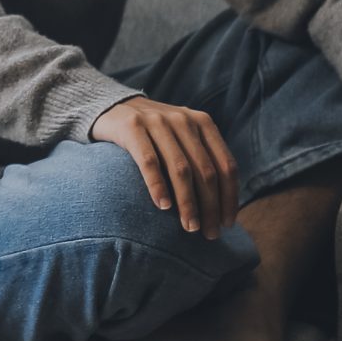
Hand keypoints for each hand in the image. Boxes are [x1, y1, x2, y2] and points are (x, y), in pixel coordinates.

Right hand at [93, 95, 239, 235]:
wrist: (112, 107)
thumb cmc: (154, 134)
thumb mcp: (183, 137)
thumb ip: (202, 158)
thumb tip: (223, 206)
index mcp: (203, 122)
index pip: (225, 165)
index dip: (229, 197)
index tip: (227, 224)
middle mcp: (183, 120)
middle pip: (205, 171)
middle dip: (210, 207)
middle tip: (208, 233)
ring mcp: (156, 121)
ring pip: (180, 169)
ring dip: (187, 202)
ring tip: (189, 226)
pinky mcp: (131, 127)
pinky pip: (149, 161)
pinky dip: (158, 186)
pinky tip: (163, 206)